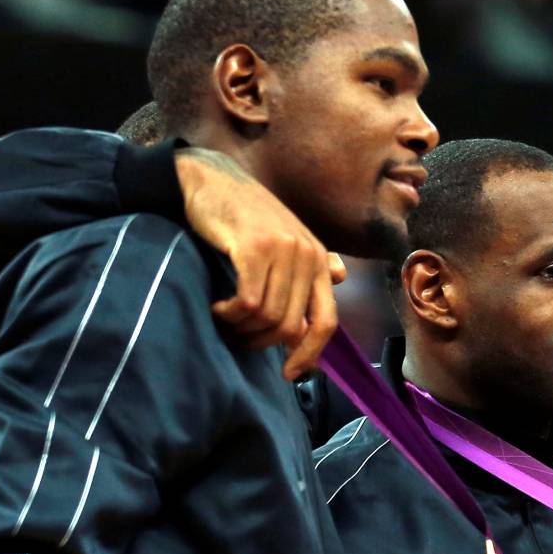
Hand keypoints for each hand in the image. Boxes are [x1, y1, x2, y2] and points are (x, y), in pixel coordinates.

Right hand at [175, 148, 343, 379]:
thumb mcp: (285, 239)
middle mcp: (307, 255)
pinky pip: (247, 302)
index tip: (288, 374)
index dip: (309, 354)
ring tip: (224, 318)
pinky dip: (230, 314)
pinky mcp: (254, 248)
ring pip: (266, 317)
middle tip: (237, 336)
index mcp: (319, 260)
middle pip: (289, 327)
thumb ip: (311, 263)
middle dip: (260, 342)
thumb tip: (340, 276)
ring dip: (240, 328)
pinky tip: (217, 306)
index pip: (326, 322)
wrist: (211, 179)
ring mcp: (282, 250)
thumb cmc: (246, 215)